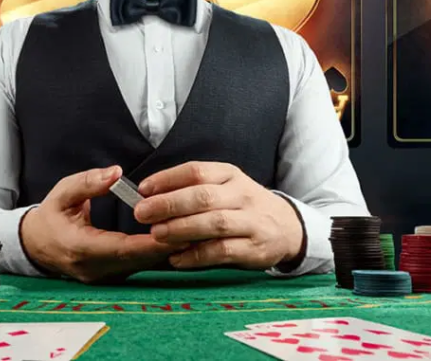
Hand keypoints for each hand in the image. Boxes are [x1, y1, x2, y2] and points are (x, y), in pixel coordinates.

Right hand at [20, 165, 187, 283]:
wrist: (35, 245)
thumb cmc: (51, 216)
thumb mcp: (62, 193)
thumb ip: (88, 182)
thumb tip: (116, 173)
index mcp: (81, 248)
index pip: (122, 248)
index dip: (150, 242)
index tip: (175, 230)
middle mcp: (95, 269)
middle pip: (139, 260)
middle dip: (169, 246)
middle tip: (198, 230)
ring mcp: (105, 277)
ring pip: (143, 267)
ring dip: (169, 252)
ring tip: (197, 234)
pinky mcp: (113, 277)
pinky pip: (141, 267)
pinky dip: (160, 254)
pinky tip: (182, 241)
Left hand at [133, 161, 304, 269]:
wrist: (287, 227)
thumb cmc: (242, 206)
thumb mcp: (224, 187)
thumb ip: (191, 189)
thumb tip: (148, 196)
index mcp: (229, 175)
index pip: (196, 171)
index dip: (167, 179)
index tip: (142, 189)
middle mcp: (242, 194)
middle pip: (203, 196)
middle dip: (169, 204)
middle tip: (142, 213)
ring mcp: (251, 221)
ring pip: (214, 223)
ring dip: (181, 229)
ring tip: (156, 234)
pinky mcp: (254, 248)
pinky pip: (222, 251)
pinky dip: (196, 256)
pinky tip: (176, 258)